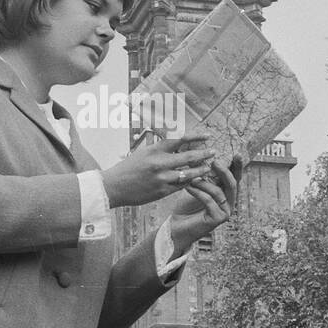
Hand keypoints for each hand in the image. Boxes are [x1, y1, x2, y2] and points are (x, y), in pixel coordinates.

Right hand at [102, 130, 217, 207]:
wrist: (114, 187)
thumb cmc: (128, 168)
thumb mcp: (143, 153)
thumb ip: (160, 149)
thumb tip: (177, 141)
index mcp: (154, 150)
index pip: (179, 139)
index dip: (196, 137)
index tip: (207, 136)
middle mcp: (159, 163)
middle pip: (188, 157)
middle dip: (203, 154)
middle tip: (214, 152)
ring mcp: (161, 178)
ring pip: (188, 174)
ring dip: (200, 170)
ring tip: (208, 167)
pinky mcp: (162, 192)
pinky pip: (181, 186)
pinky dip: (190, 182)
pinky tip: (197, 180)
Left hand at [168, 158, 240, 253]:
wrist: (176, 227)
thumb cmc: (186, 206)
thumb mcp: (197, 187)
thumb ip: (205, 176)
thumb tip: (204, 156)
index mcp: (226, 193)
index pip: (235, 177)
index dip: (238, 166)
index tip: (237, 154)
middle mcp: (229, 202)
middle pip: (232, 184)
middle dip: (224, 171)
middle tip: (214, 162)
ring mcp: (225, 212)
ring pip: (219, 192)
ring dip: (204, 183)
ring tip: (192, 177)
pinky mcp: (218, 219)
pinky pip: (209, 201)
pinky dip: (198, 192)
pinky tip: (187, 187)